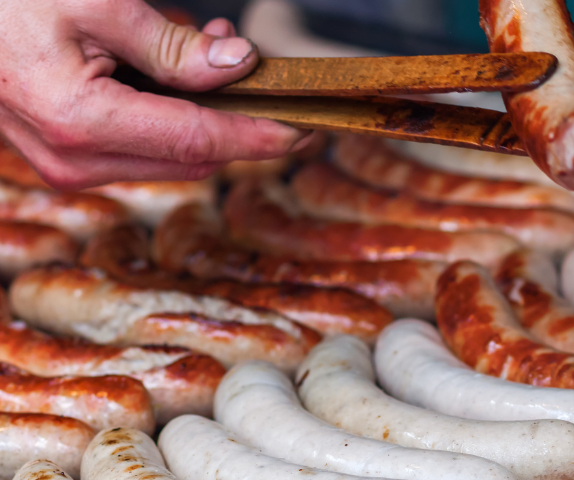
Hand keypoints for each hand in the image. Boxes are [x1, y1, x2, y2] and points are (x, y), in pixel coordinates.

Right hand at [0, 0, 309, 188]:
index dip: (259, 138)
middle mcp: (73, 160)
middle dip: (233, 120)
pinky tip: (171, 71)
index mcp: (78, 121)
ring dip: (202, 115)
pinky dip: (167, 117)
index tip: (304, 131)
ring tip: (208, 47)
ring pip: (169, 156)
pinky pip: (138, 149)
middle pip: (191, 158)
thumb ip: (170, 44)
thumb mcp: (94, 3)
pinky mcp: (65, 158)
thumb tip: (237, 66)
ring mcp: (66, 165)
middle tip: (251, 61)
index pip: (198, 142)